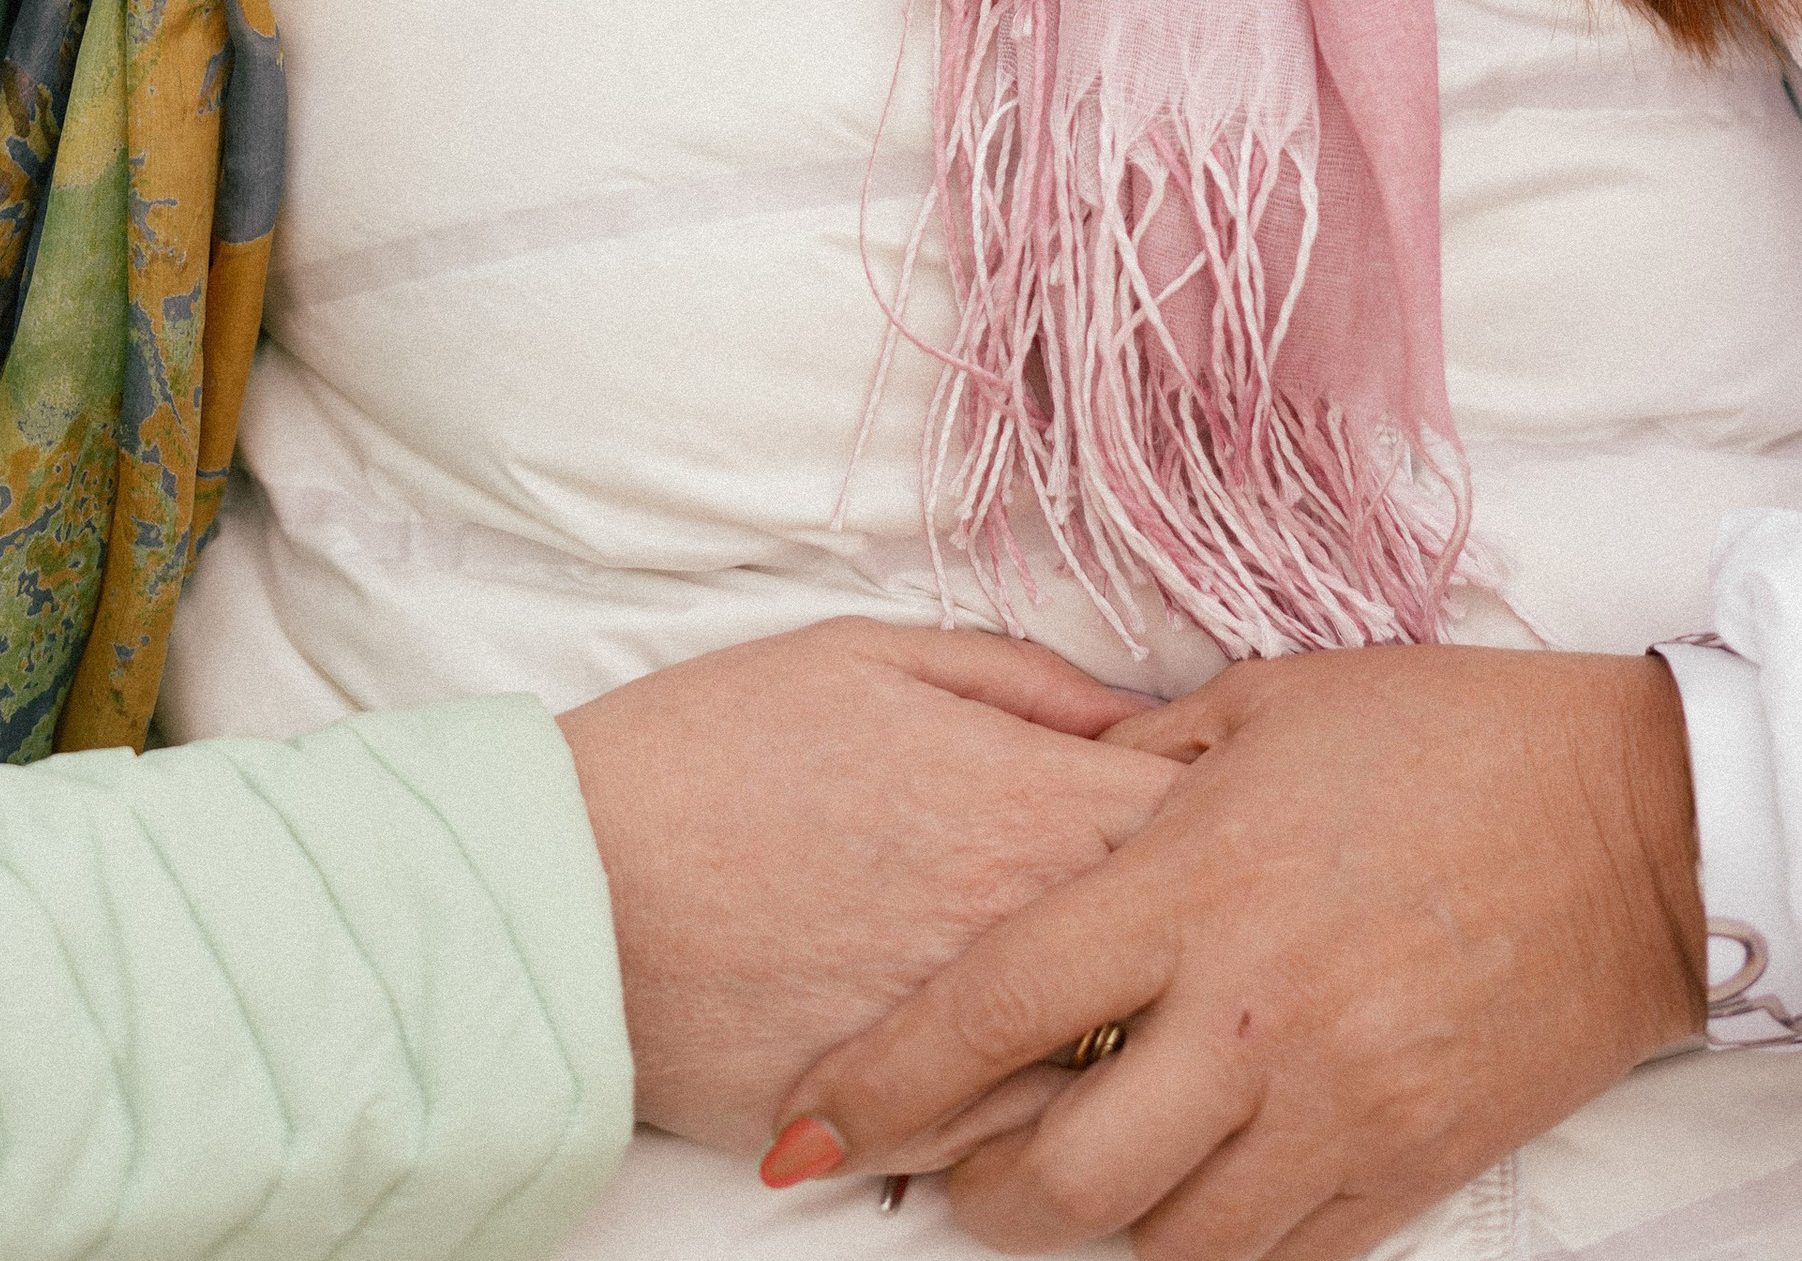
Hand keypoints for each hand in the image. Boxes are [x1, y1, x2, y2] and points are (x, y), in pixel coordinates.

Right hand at [559, 615, 1176, 1153]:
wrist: (574, 889)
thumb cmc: (712, 750)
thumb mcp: (868, 654)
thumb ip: (1022, 682)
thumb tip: (1131, 712)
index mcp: (1025, 802)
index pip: (1205, 818)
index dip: (1227, 811)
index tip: (1217, 807)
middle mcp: (1024, 932)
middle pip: (1195, 950)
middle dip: (1212, 929)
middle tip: (1196, 909)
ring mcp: (975, 1046)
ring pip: (1131, 1069)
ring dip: (1145, 1038)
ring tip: (1134, 1004)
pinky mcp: (912, 1130)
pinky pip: (1036, 1147)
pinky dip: (1054, 1115)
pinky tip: (1037, 1074)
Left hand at [763, 644, 1705, 1257]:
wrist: (1638, 822)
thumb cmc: (1444, 735)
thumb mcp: (1266, 703)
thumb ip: (1135, 761)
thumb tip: (1043, 795)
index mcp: (1193, 882)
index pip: (992, 1009)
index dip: (876, 1083)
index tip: (802, 1131)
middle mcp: (1248, 1015)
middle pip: (1058, 1177)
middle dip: (968, 1196)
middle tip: (939, 1170)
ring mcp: (1336, 1108)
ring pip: (1160, 1246)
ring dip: (1085, 1236)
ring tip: (1055, 1193)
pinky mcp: (1409, 1169)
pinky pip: (1273, 1260)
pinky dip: (1205, 1250)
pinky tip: (1178, 1207)